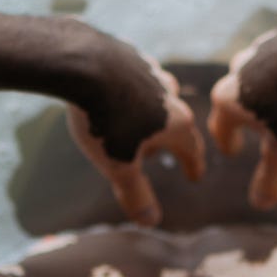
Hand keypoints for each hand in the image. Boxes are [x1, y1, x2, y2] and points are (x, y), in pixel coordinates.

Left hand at [67, 39, 204, 226]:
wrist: (83, 61)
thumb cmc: (103, 118)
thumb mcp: (118, 166)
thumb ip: (136, 194)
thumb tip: (151, 222)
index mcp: (176, 123)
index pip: (192, 150)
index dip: (193, 166)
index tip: (194, 175)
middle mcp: (171, 95)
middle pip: (176, 122)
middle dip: (169, 140)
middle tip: (160, 153)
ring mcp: (151, 71)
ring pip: (157, 96)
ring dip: (150, 112)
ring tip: (135, 121)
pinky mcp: (129, 54)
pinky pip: (134, 77)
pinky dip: (128, 90)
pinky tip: (113, 93)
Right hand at [209, 21, 276, 209]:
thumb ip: (271, 178)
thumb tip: (259, 204)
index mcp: (229, 100)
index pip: (220, 128)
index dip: (227, 143)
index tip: (234, 151)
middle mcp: (236, 72)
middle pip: (233, 98)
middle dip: (241, 115)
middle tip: (252, 127)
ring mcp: (258, 49)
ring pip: (254, 74)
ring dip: (262, 88)